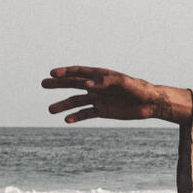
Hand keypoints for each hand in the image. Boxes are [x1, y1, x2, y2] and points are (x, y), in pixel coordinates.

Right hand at [43, 67, 175, 122]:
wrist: (150, 104)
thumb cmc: (140, 89)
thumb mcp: (124, 83)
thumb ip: (105, 82)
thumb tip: (87, 85)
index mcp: (101, 76)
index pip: (80, 72)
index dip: (66, 72)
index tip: (52, 73)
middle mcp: (97, 86)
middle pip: (73, 84)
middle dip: (58, 84)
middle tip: (43, 84)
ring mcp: (98, 99)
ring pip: (76, 101)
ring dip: (63, 105)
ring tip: (50, 110)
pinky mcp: (103, 111)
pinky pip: (86, 114)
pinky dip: (76, 117)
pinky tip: (67, 120)